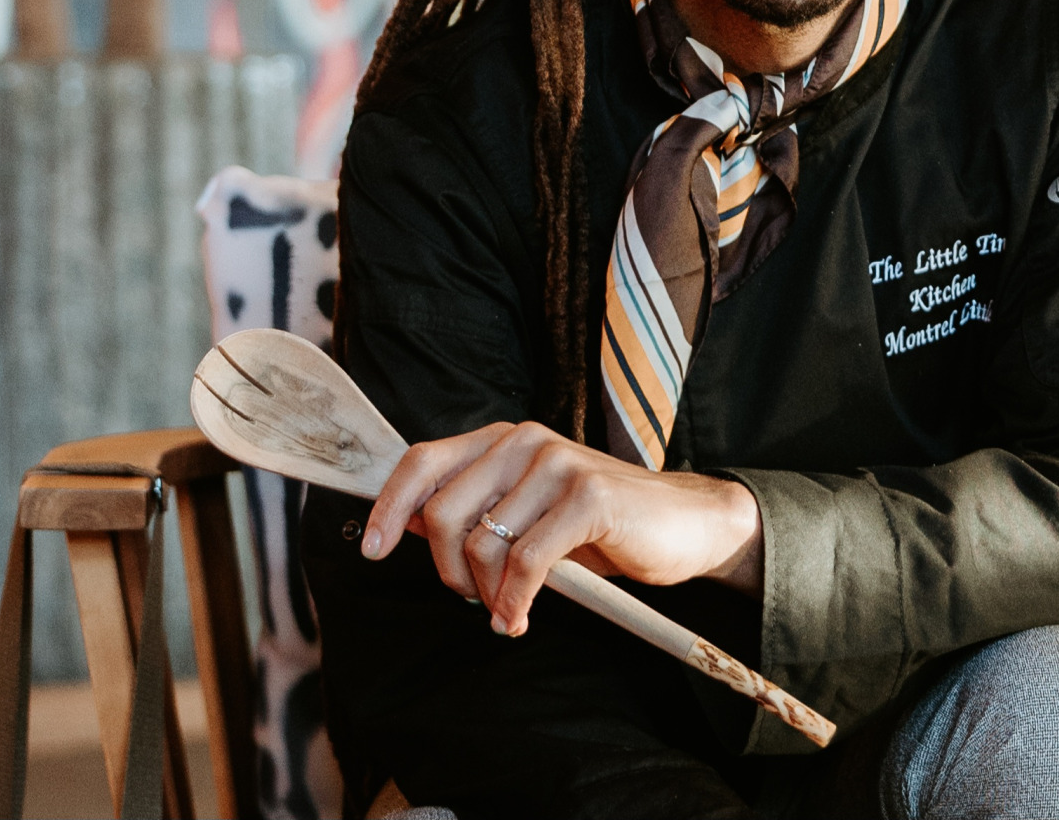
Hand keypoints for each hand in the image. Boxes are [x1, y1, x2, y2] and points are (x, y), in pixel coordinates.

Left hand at [360, 421, 762, 636]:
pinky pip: (526, 561)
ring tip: (507, 613)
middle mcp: (524, 441)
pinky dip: (516, 601)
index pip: (422, 461)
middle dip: (449, 571)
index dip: (390, 507)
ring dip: (486, 595)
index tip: (374, 551)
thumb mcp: (529, 513)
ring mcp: (557, 464)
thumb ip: (476, 511)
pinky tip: (522, 617)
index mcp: (502, 440)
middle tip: (472, 600)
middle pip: (443, 512)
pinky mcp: (589, 496)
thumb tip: (409, 528)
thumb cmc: (600, 525)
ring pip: (482, 543)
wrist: (685, 523)